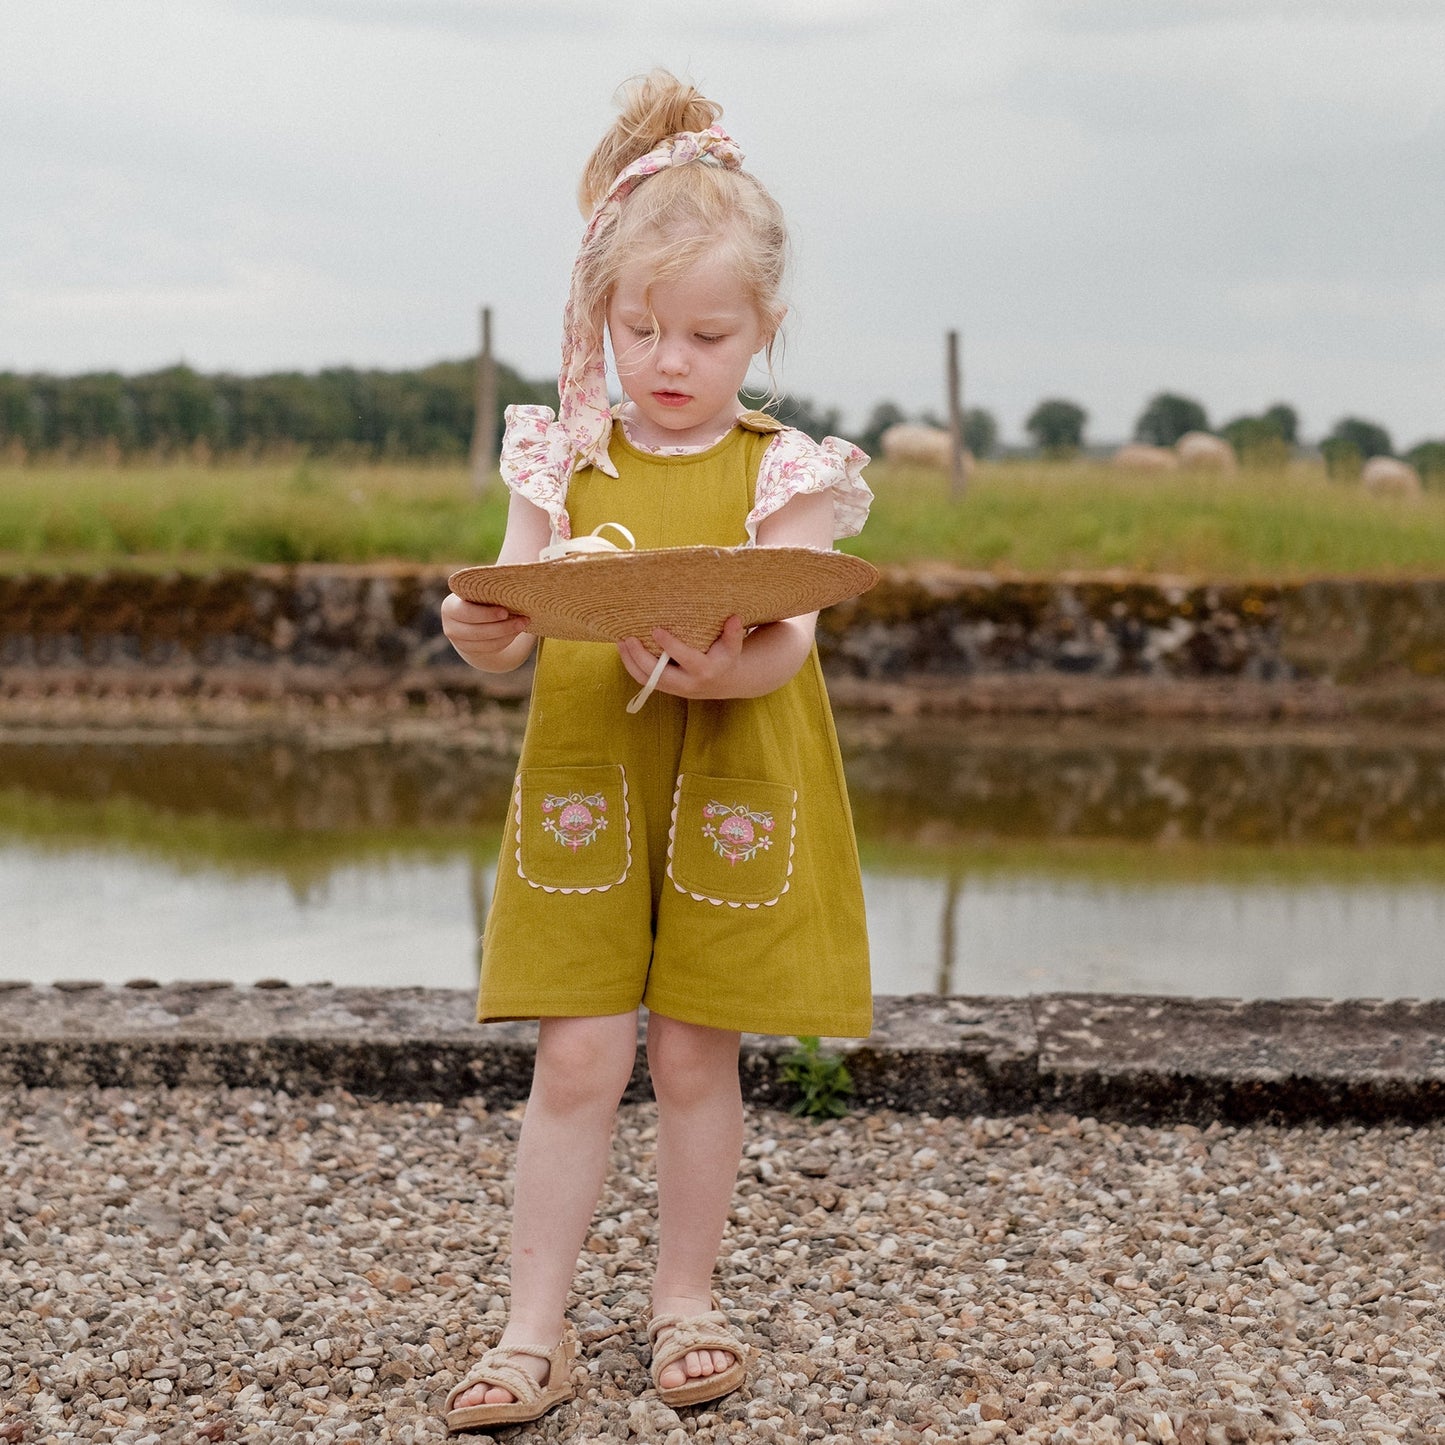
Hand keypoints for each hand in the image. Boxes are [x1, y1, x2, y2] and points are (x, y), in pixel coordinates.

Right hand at [440, 595, 530, 666]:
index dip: (486, 614)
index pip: (466, 612)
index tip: (505, 611)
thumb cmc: (479, 597)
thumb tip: (511, 575)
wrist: (472, 618)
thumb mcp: (479, 591)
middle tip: (523, 619)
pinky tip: (516, 632)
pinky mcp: (471, 651)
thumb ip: (488, 588)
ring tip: (523, 624)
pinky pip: (491, 648)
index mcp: (449, 607)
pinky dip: (506, 640)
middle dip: (502, 627)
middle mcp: (450, 626)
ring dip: (507, 634)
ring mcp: (459, 642)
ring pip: (486, 642)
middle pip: (477, 631)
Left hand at [617, 615, 746, 699]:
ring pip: (647, 679)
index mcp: (704, 671)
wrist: (722, 683)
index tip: (656, 630)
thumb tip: (734, 618)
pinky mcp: (664, 688)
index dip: (670, 645)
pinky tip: (624, 649)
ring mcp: (673, 688)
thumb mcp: (732, 647)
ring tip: (620, 641)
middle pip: (659, 674)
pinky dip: (630, 666)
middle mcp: (687, 684)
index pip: (685, 659)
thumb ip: (733, 634)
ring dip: (630, 662)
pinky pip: (643, 680)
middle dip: (641, 657)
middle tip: (628, 638)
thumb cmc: (724, 658)